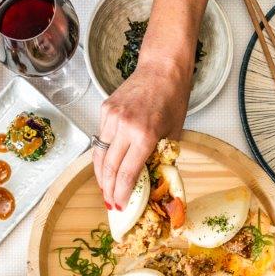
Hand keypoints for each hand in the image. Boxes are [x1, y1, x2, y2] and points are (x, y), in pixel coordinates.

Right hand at [93, 57, 190, 209]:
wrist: (162, 69)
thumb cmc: (173, 99)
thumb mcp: (174, 133)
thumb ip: (162, 158)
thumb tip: (152, 182)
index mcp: (145, 134)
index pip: (127, 173)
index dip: (122, 194)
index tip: (120, 206)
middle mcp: (124, 126)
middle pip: (109, 168)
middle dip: (108, 190)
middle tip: (111, 204)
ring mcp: (111, 117)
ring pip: (100, 155)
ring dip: (101, 176)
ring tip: (106, 190)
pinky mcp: (105, 110)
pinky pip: (100, 139)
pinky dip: (103, 156)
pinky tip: (107, 166)